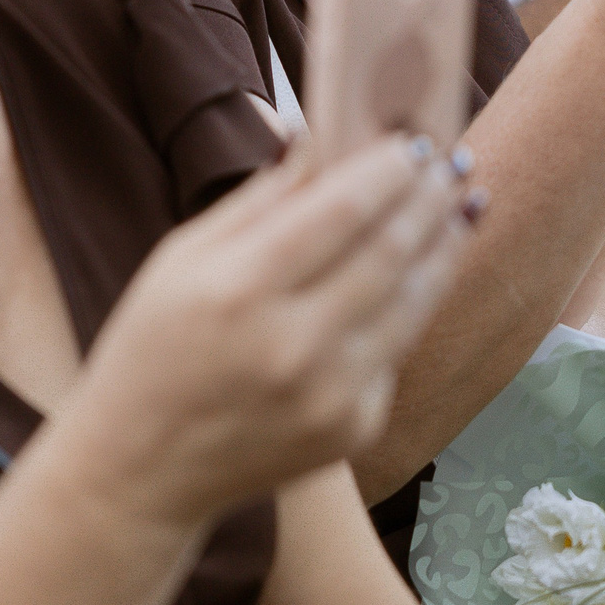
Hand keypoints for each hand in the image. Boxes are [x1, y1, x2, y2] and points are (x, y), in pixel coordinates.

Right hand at [58, 137, 473, 529]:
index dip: (389, 169)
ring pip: (413, 300)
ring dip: (444, 246)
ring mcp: (330, 394)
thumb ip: (260, 198)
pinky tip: (427, 270)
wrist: (142, 470)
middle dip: (430, 198)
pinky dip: (414, 305)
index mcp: (240, 289)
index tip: (415, 141)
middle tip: (454, 162)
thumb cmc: (154, 348)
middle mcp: (292, 345)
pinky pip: (398, 350)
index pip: (342, 210)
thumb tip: (321, 134)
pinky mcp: (353, 428)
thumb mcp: (182, 258)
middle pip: (389, 250)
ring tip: (463, 206)